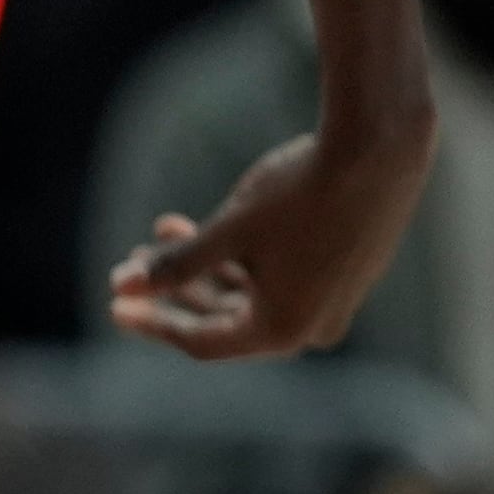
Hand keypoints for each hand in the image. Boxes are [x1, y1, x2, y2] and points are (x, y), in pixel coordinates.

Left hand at [109, 121, 431, 359]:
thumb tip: (120, 286)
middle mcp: (312, 327)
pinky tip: (205, 226)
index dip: (153, 322)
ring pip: (250, 297)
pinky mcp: (342, 273)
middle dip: (176, 289)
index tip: (115, 303)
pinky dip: (239, 259)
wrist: (378, 151)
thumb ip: (175, 265)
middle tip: (134, 258)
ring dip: (203, 267)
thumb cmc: (299, 194)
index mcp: (284, 331)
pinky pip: (277, 280)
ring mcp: (332, 302)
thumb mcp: (228, 231)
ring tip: (164, 227)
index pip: (202, 342)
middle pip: (225, 320)